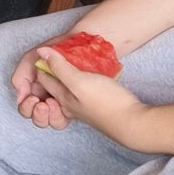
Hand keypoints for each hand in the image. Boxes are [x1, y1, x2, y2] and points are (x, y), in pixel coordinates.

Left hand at [21, 44, 149, 145]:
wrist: (133, 123)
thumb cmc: (105, 101)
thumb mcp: (79, 81)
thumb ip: (60, 68)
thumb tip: (41, 53)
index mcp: (62, 97)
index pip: (44, 79)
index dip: (41, 64)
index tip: (45, 51)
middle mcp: (70, 104)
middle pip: (54, 86)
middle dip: (51, 72)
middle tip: (56, 56)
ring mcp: (84, 107)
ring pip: (69, 90)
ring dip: (67, 77)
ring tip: (72, 64)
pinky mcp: (98, 106)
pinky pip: (83, 91)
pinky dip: (81, 82)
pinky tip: (89, 75)